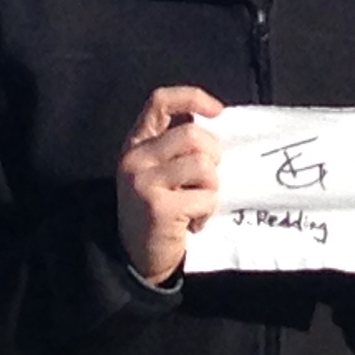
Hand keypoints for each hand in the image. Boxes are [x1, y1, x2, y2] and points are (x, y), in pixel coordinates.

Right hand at [116, 85, 226, 287]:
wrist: (137, 256)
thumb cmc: (160, 209)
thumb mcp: (161, 171)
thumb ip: (179, 147)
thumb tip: (219, 122)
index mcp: (137, 142)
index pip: (160, 101)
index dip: (193, 98)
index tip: (218, 112)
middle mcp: (135, 157)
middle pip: (194, 135)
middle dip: (214, 156)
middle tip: (206, 181)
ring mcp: (143, 181)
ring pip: (203, 165)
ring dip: (212, 187)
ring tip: (197, 203)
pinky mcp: (157, 206)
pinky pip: (206, 196)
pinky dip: (208, 211)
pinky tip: (192, 223)